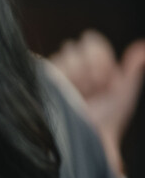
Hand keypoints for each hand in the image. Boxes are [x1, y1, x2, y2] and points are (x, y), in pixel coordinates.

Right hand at [52, 30, 144, 173]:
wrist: (87, 136)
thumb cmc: (108, 118)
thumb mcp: (124, 91)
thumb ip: (132, 67)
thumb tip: (142, 45)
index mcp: (94, 65)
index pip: (92, 41)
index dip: (100, 59)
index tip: (106, 81)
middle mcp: (75, 67)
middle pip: (81, 44)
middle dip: (92, 67)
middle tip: (94, 89)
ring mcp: (58, 73)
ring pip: (68, 52)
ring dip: (79, 74)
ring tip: (80, 94)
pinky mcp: (44, 79)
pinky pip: (54, 63)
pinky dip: (65, 78)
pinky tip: (67, 93)